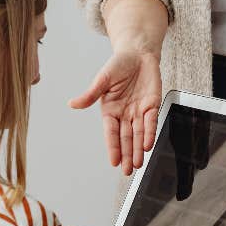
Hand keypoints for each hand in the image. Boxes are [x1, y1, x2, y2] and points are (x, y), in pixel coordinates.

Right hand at [69, 50, 161, 174]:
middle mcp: (124, 114)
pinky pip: (151, 122)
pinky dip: (150, 133)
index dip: (113, 147)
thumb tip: (73, 104)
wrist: (139, 53)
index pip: (111, 132)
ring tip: (138, 164)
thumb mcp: (102, 79)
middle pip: (125, 138)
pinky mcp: (152, 105)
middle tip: (127, 171)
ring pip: (138, 134)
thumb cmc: (119, 64)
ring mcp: (138, 111)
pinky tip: (148, 145)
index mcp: (110, 109)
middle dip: (127, 155)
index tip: (114, 162)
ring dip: (138, 149)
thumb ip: (90, 94)